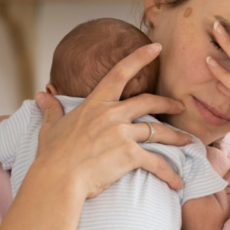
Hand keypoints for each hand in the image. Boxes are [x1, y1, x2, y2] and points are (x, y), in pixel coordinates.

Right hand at [31, 43, 194, 198]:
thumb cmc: (52, 156)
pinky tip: (178, 182)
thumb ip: (51, 109)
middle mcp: (112, 114)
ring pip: (158, 131)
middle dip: (168, 103)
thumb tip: (40, 95)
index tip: (157, 47)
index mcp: (95, 104)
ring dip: (176, 137)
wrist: (57, 178)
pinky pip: (157, 163)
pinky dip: (170, 173)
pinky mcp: (130, 154)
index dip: (140, 57)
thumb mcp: (50, 127)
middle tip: (181, 106)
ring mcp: (122, 133)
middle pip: (149, 102)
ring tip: (188, 141)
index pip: (120, 72)